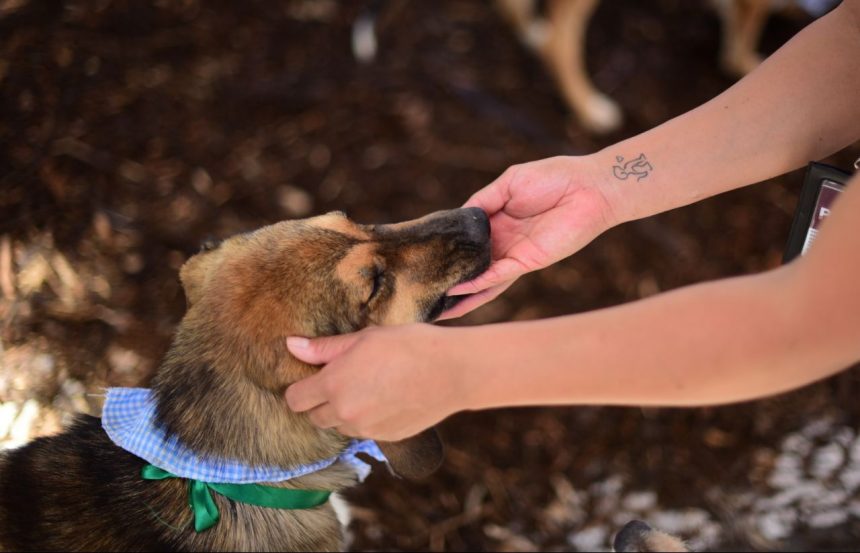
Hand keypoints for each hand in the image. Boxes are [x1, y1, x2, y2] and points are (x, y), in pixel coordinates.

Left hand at [284, 325, 463, 440]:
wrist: (451, 371)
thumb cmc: (408, 346)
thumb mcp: (363, 338)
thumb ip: (324, 348)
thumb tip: (291, 345)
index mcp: (334, 385)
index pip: (295, 399)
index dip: (299, 388)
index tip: (312, 378)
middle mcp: (345, 413)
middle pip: (314, 418)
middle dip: (321, 402)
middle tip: (342, 380)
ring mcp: (366, 429)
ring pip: (340, 427)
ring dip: (345, 412)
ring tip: (369, 387)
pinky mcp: (387, 438)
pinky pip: (365, 432)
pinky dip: (368, 419)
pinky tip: (387, 398)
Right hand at [441, 155, 615, 318]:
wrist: (590, 187)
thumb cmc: (555, 178)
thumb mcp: (509, 184)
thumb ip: (482, 201)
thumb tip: (458, 218)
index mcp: (498, 224)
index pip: (468, 244)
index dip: (448, 252)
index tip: (423, 260)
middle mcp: (504, 244)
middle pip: (472, 269)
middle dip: (450, 283)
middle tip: (424, 297)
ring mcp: (515, 255)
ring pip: (483, 282)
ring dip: (461, 296)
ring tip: (437, 310)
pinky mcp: (528, 261)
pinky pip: (498, 276)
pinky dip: (477, 284)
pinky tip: (457, 291)